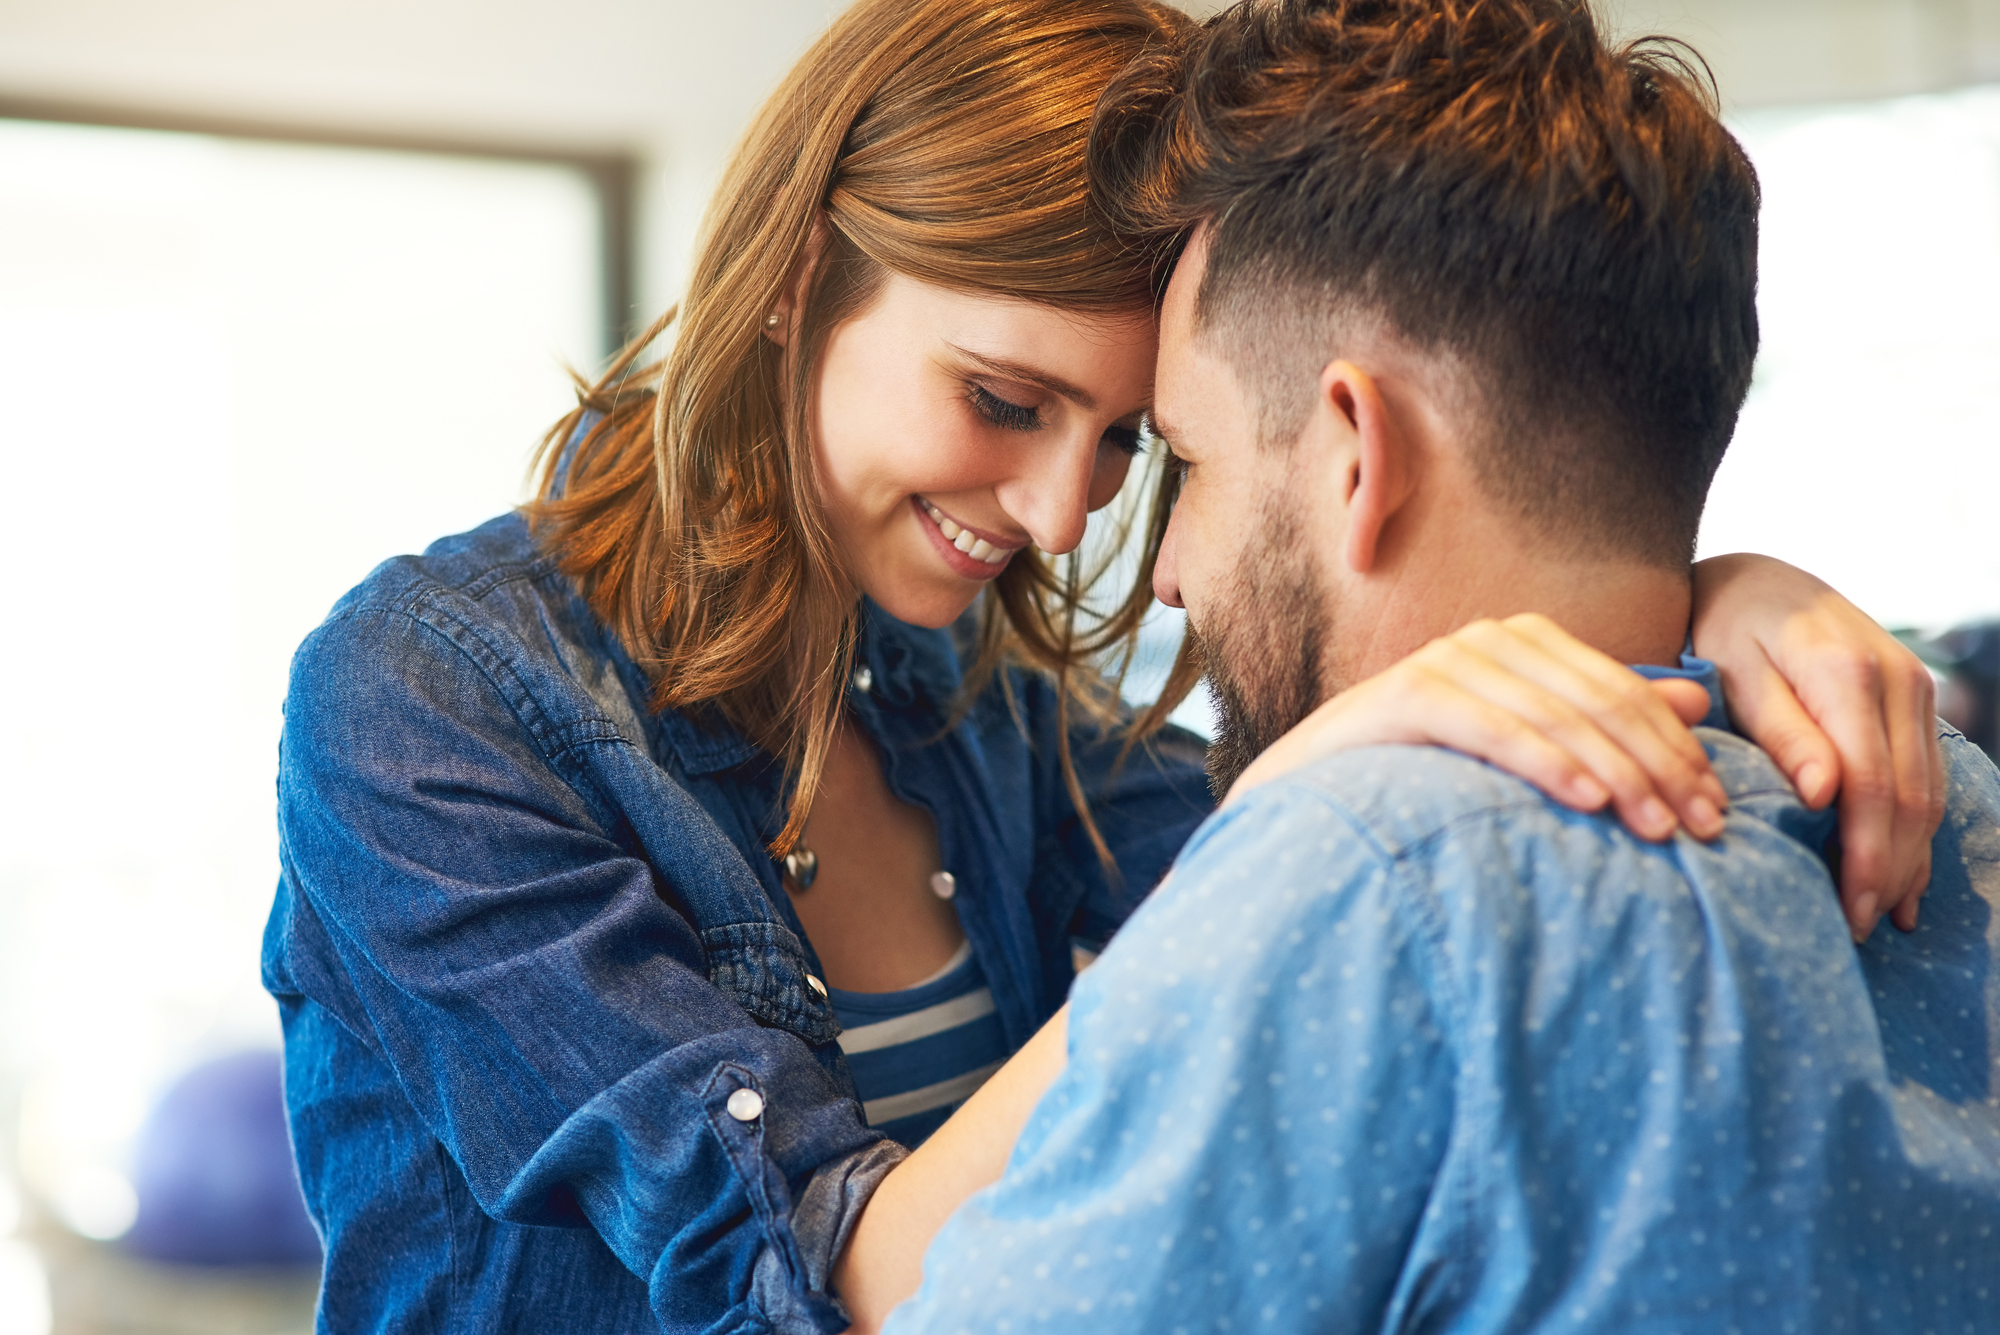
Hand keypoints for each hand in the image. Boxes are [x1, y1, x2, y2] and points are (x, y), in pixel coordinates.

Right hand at [1228, 613, 1727, 843]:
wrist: (1307, 794)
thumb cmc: (1421, 776)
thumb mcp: (1522, 746)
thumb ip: (1600, 718)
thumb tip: (1699, 702)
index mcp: (1525, 643)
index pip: (1625, 693)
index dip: (1679, 751)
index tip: (1719, 813)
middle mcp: (1489, 639)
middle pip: (1600, 703)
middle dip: (1660, 768)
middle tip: (1704, 831)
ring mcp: (1445, 662)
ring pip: (1557, 717)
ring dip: (1617, 775)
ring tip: (1657, 829)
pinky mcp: (1405, 695)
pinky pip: (1493, 728)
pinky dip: (1545, 763)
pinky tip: (1588, 801)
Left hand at [1692, 553, 1944, 940]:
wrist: (1758, 577)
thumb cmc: (1726, 624)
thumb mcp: (1733, 669)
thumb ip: (1779, 730)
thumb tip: (1823, 796)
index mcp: (1848, 672)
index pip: (1871, 784)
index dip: (1865, 854)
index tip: (1849, 907)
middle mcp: (1898, 680)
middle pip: (1909, 796)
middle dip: (1889, 869)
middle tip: (1861, 927)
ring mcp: (1916, 689)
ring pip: (1928, 792)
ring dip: (1910, 859)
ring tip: (1882, 916)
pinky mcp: (1917, 701)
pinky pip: (1927, 776)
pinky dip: (1916, 830)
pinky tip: (1903, 875)